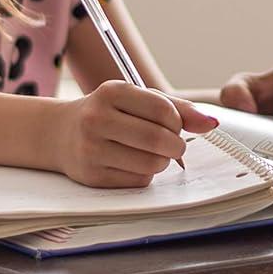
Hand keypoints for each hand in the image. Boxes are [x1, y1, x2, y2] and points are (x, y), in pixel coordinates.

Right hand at [54, 80, 220, 188]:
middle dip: (176, 145)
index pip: (164, 110)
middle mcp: (96, 119)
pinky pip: (138, 181)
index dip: (178, 122)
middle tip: (172, 144)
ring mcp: (91, 149)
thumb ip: (177, 108)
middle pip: (159, 140)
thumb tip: (212, 123)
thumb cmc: (109, 113)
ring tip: (151, 153)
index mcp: (111, 92)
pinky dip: (145, 174)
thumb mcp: (137, 100)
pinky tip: (132, 163)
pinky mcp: (92, 176)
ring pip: (152, 164)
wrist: (60, 133)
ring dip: (162, 161)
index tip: (174, 125)